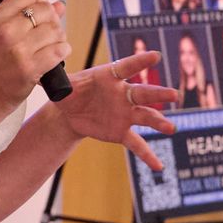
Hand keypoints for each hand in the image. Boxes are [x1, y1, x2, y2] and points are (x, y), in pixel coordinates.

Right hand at [0, 0, 68, 118]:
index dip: (42, 2)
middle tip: (47, 36)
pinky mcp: (29, 68)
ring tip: (49, 49)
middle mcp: (6, 30)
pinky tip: (54, 58)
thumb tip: (59, 6)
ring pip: (56, 31)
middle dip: (53, 22)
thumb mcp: (0, 34)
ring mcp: (18, 49)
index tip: (41, 15)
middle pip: (46, 11)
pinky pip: (59, 50)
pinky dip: (62, 53)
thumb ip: (27, 17)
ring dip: (59, 40)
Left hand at [55, 52, 177, 170]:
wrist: (70, 114)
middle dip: (159, 94)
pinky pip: (136, 143)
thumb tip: (48, 80)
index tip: (156, 56)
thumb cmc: (70, 92)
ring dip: (158, 122)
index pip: (126, 67)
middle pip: (143, 92)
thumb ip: (59, 84)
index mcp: (110, 77)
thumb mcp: (63, 87)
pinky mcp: (122, 131)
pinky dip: (147, 155)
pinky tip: (158, 166)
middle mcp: (123, 94)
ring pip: (145, 116)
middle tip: (174, 94)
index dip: (140, 62)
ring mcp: (125, 114)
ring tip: (170, 128)